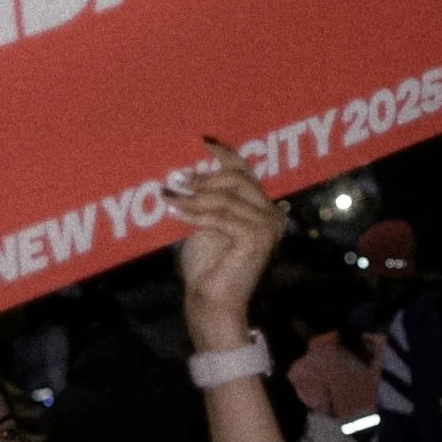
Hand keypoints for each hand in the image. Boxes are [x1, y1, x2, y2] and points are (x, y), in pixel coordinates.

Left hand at [169, 142, 285, 351]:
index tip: (202, 141)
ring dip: (194, 198)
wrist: (211, 300)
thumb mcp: (205, 223)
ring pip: (226, 198)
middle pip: (237, 179)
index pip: (245, 172)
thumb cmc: (207, 266)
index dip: (225, 154)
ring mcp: (268, 227)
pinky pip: (221, 217)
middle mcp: (272, 215)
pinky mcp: (257, 238)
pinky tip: (175, 214)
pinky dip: (196, 215)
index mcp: (263, 208)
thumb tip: (186, 173)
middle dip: (205, 178)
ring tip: (169, 198)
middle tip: (177, 180)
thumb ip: (207, 199)